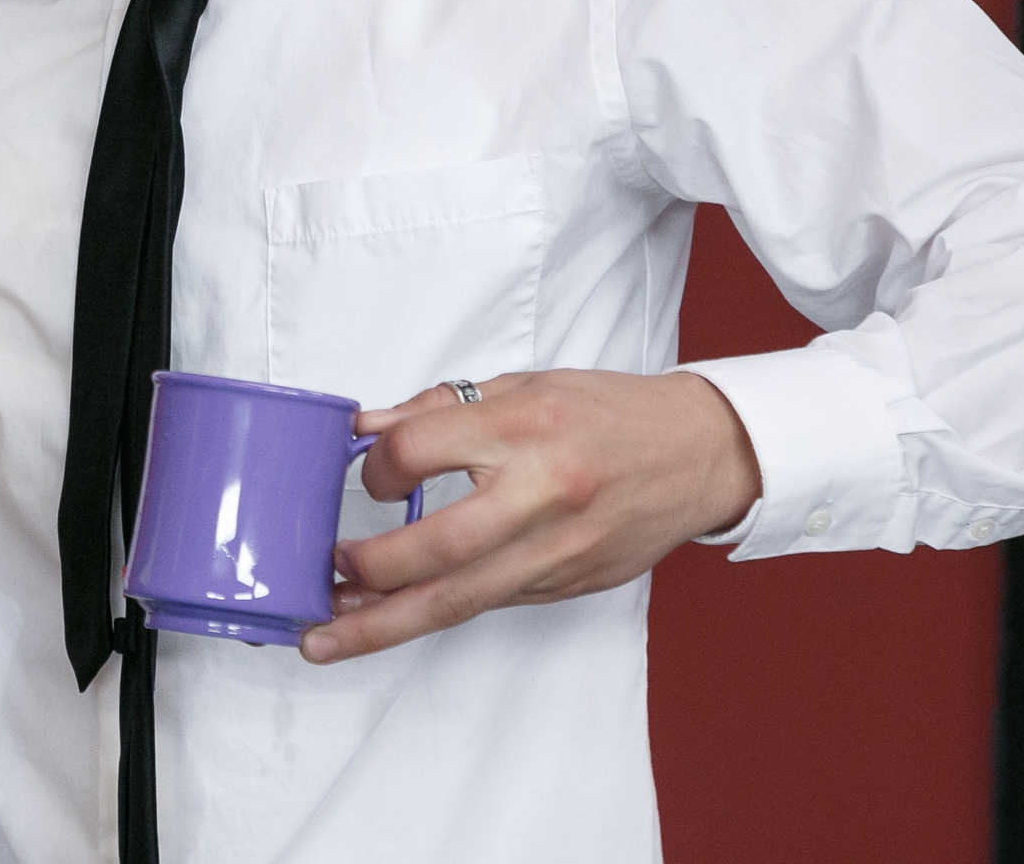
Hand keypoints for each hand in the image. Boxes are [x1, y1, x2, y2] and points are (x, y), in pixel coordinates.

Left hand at [302, 369, 759, 663]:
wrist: (699, 453)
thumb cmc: (610, 413)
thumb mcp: (524, 386)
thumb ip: (442, 410)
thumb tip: (367, 431)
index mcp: (526, 427)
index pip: (418, 452)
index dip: (379, 467)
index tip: (372, 473)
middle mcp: (542, 493)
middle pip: (437, 550)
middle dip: (370, 572)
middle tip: (324, 578)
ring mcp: (558, 550)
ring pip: (459, 600)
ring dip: (385, 624)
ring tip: (328, 637)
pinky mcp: (568, 585)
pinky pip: (491, 603)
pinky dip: (439, 613)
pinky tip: (397, 619)